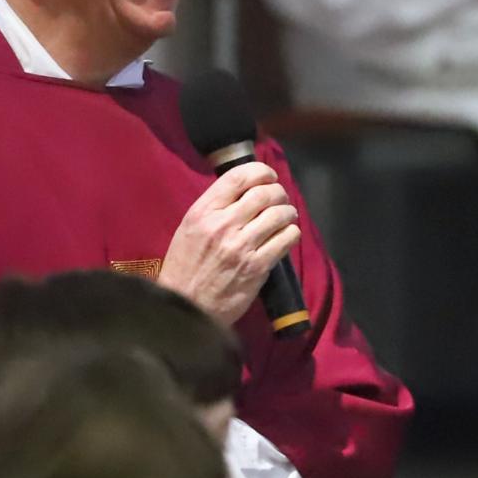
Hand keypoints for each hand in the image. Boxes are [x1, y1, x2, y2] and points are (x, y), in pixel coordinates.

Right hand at [158, 162, 300, 327]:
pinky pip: (286, 239)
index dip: (261, 171)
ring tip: (286, 216)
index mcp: (203, 212)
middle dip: (279, 192)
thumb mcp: (190, 228)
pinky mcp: (257, 267)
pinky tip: (287, 236)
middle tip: (280, 198)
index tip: (268, 176)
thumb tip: (245, 190)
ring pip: (279, 214)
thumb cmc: (186, 266)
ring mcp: (241, 246)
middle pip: (264, 193)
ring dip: (288, 212)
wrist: (186, 305)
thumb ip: (214, 208)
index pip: (238, 177)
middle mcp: (223, 225)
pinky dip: (292, 233)